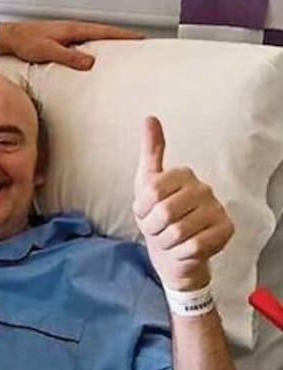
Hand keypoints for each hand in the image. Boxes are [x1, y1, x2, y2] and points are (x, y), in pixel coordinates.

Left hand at [0, 21, 141, 69]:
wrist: (9, 37)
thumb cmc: (25, 42)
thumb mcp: (48, 51)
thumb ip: (69, 57)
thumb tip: (90, 62)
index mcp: (73, 29)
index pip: (104, 31)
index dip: (123, 35)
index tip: (139, 38)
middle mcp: (72, 28)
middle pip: (103, 31)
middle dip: (121, 36)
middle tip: (138, 43)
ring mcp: (67, 33)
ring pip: (94, 36)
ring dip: (109, 40)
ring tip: (123, 49)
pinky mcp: (62, 39)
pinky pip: (85, 41)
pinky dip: (95, 44)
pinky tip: (96, 54)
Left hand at [132, 116, 232, 290]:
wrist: (172, 251)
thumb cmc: (157, 214)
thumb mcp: (146, 182)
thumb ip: (150, 151)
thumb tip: (150, 117)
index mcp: (183, 174)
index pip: (151, 192)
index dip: (142, 209)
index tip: (145, 212)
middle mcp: (204, 188)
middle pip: (164, 212)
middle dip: (152, 228)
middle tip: (157, 229)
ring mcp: (217, 209)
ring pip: (177, 231)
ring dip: (165, 241)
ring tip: (168, 238)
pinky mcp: (226, 230)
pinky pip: (194, 245)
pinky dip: (180, 251)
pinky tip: (183, 248)